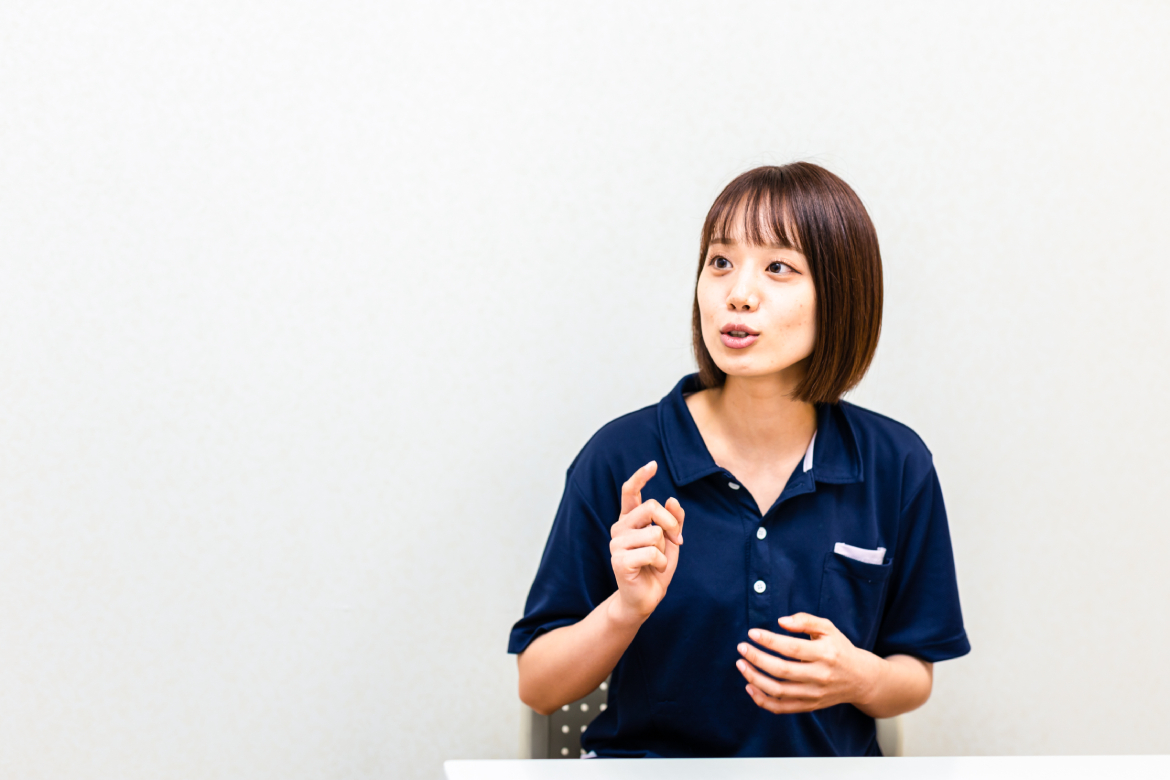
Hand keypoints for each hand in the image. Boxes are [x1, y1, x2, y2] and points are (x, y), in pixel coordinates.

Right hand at [608, 461, 684, 626]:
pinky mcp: (619, 560)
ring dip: (665, 550)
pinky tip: (652, 570)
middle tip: (675, 540)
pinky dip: (661, 563)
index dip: (640, 476)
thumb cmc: (656, 568)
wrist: (646, 599)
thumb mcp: (671, 540)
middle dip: (671, 524)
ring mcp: (617, 544)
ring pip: (655, 533)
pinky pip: (652, 552)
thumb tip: (672, 500)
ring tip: (657, 561)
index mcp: (630, 520)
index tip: (653, 464)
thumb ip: (673, 520)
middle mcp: (620, 528)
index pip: (631, 492)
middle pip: (651, 507)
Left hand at [735, 612, 884, 713]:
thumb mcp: (828, 628)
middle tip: (741, 648)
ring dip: (755, 678)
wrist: (861, 679)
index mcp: (826, 653)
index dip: (769, 640)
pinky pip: (782, 708)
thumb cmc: (840, 648)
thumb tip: (780, 621)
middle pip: (782, 670)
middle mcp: (820, 676)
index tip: (752, 633)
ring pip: (779, 691)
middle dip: (757, 658)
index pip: (792, 648)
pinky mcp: (810, 706)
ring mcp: (814, 694)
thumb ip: (805, 620)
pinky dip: (762, 700)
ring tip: (741, 665)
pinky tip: (750, 686)